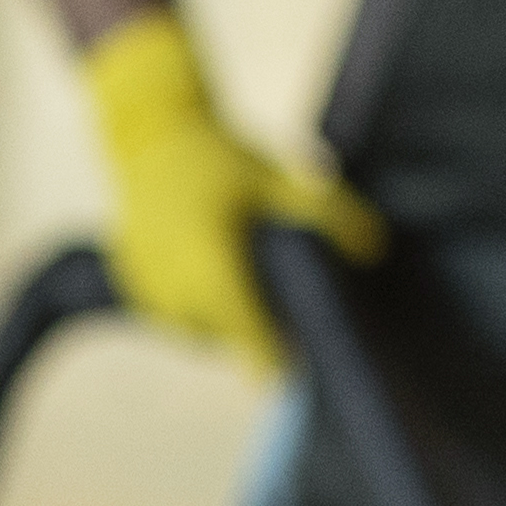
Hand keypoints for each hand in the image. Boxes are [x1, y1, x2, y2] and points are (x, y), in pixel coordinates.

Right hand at [79, 11, 384, 364]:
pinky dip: (191, 309)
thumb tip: (375, 247)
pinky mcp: (130, 281)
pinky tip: (206, 279)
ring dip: (219, 325)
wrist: (150, 130)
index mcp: (212, 264)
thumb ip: (329, 212)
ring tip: (240, 294)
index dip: (270, 359)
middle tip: (281, 320)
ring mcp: (147, 285)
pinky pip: (168, 316)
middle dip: (251, 334)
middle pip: (223, 338)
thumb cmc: (218, 155)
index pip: (246, 334)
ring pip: (192, 332)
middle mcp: (174, 283)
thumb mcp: (276, 179)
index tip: (294, 375)